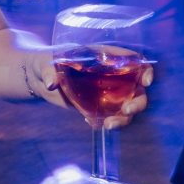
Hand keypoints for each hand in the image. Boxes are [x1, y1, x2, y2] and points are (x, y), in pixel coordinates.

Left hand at [35, 50, 153, 128]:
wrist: (38, 78)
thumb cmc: (43, 62)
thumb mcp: (44, 63)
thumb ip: (49, 71)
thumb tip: (52, 83)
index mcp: (103, 57)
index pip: (133, 60)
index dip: (144, 70)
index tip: (145, 81)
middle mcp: (110, 75)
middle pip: (137, 88)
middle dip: (138, 102)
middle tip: (126, 110)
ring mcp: (106, 92)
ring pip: (127, 106)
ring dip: (124, 118)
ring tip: (108, 125)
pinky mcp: (97, 106)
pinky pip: (111, 116)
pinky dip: (107, 122)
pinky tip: (91, 122)